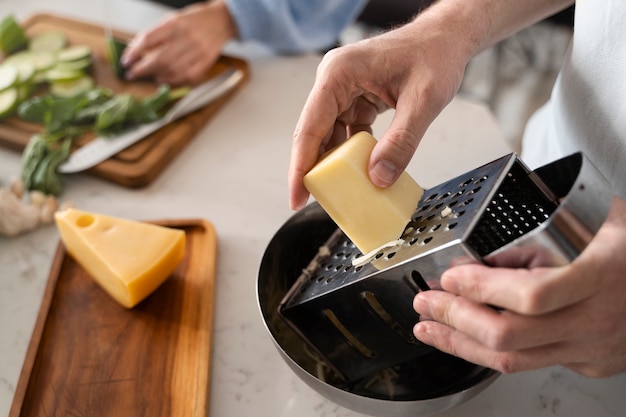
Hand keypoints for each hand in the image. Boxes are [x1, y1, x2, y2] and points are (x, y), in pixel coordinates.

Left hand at [121, 0, 235, 85]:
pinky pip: (187, 77)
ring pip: (173, 70)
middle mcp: (187, 38)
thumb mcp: (172, 19)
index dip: (134, 52)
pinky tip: (165, 79)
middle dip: (143, 69)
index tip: (126, 60)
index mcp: (175, 24)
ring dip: (157, 76)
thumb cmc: (195, 20)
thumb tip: (135, 49)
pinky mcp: (206, 62)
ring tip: (150, 77)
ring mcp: (198, 51)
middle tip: (132, 74)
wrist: (221, 21)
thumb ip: (155, 34)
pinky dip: (174, 81)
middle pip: (160, 59)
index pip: (149, 40)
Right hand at [288, 10, 476, 209]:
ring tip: (339, 191)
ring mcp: (344, 90)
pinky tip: (360, 172)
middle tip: (313, 201)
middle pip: (314, 133)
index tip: (297, 196)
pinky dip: (352, 153)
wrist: (447, 38)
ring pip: (329, 135)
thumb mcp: (423, 101)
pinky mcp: (356, 98)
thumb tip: (379, 177)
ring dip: (335, 162)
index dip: (301, 166)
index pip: (310, 127)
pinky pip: (347, 131)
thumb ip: (402, 141)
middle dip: (314, 169)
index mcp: (339, 74)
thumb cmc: (435, 54)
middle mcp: (335, 80)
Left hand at [413, 196, 625, 377]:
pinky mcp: (589, 363)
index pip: (531, 295)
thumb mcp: (592, 216)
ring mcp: (593, 348)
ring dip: (460, 343)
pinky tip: (467, 338)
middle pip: (510, 335)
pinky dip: (490, 349)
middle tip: (426, 302)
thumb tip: (484, 258)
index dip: (482, 288)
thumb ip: (540, 235)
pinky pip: (529, 363)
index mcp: (600, 275)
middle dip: (454, 318)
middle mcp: (596, 319)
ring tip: (430, 329)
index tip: (450, 276)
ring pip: (513, 360)